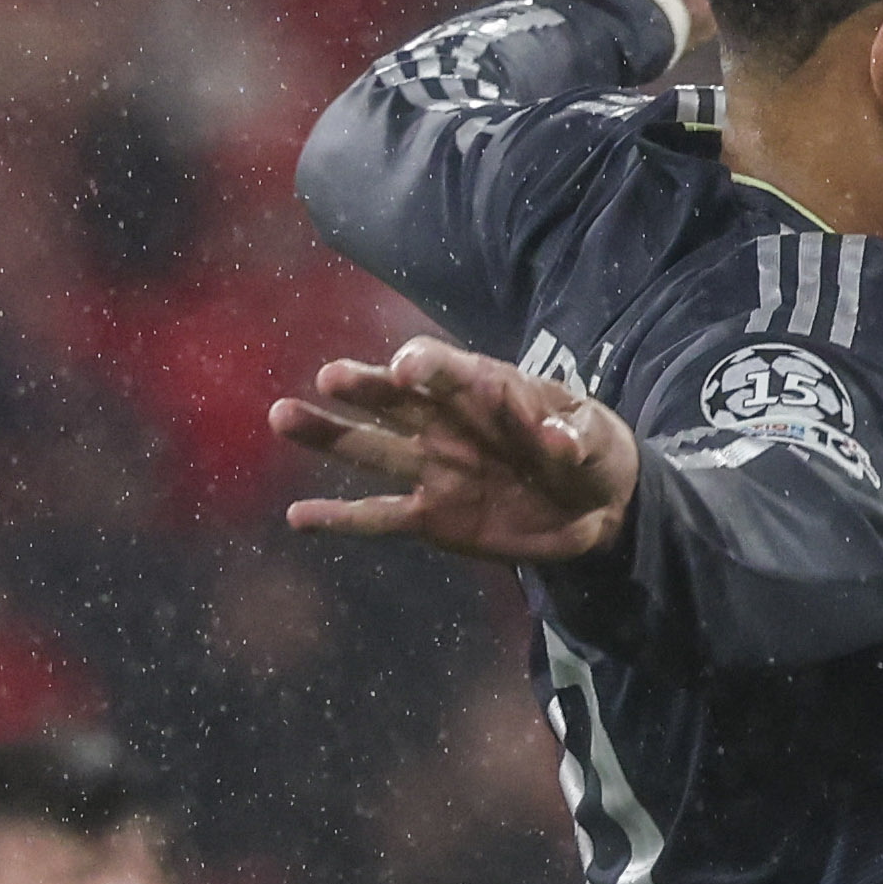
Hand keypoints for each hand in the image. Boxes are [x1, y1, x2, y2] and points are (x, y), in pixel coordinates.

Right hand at [276, 338, 637, 568]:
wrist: (597, 507)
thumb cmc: (594, 451)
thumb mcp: (599, 437)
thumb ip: (576, 435)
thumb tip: (555, 439)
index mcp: (484, 389)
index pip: (445, 368)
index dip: (424, 365)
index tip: (403, 369)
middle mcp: (445, 423)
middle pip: (395, 401)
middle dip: (363, 388)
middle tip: (329, 379)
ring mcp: (433, 469)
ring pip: (371, 450)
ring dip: (328, 436)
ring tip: (283, 418)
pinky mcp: (431, 516)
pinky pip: (379, 517)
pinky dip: (339, 519)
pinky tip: (298, 517)